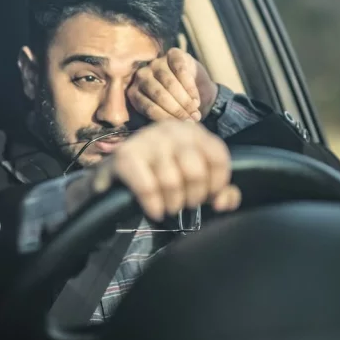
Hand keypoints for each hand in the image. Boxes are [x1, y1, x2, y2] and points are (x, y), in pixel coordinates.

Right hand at [75, 120, 241, 221]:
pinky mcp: (124, 156)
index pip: (219, 158)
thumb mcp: (193, 182)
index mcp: (192, 131)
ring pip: (172, 183)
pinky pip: (147, 187)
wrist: (114, 179)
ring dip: (172, 205)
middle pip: (196, 172)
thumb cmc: (160, 179)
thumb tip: (225, 201)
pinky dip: (153, 205)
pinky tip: (154, 210)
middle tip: (183, 203)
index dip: (216, 185)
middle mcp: (171, 129)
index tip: (206, 195)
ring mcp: (146, 140)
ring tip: (167, 207)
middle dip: (192, 198)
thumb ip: (219, 191)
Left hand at [127, 47, 218, 121]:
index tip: (178, 127)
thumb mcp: (166, 116)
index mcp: (134, 92)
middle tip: (190, 121)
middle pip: (158, 94)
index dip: (165, 118)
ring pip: (170, 83)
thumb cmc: (176, 107)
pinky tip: (196, 100)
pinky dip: (190, 88)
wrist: (195, 91)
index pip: (147, 107)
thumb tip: (167, 131)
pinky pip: (181, 70)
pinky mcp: (172, 54)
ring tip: (195, 112)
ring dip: (185, 101)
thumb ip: (162, 120)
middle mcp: (141, 75)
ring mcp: (156, 63)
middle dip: (176, 110)